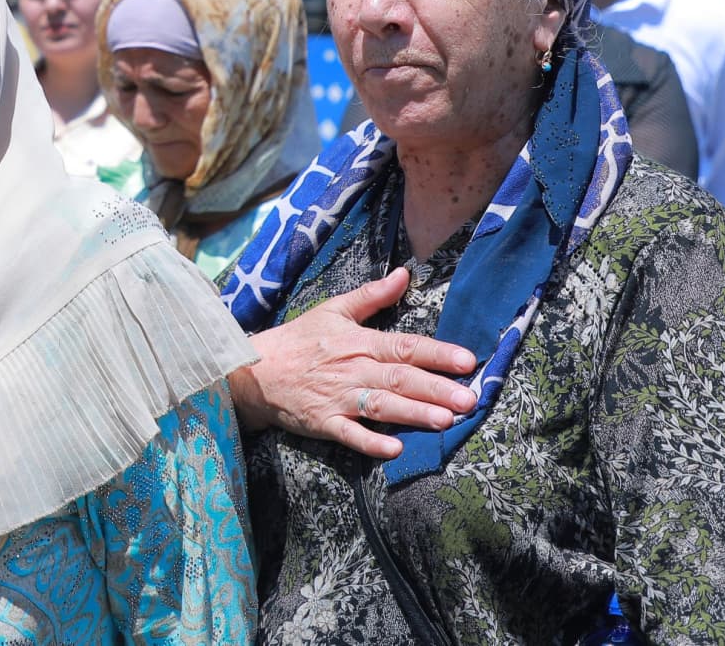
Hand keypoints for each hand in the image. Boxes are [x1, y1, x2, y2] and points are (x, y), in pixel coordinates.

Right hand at [227, 267, 480, 458]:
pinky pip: (350, 435)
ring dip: (412, 414)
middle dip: (435, 389)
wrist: (256, 370)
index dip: (436, 353)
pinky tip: (395, 449)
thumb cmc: (299, 339)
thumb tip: (405, 275)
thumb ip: (372, 295)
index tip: (467, 360)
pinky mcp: (323, 422)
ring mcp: (337, 398)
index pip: (404, 345)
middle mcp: (352, 370)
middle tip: (469, 399)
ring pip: (380, 406)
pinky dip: (370, 443)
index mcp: (358, 341)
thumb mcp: (333, 309)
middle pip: (399, 378)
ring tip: (444, 422)